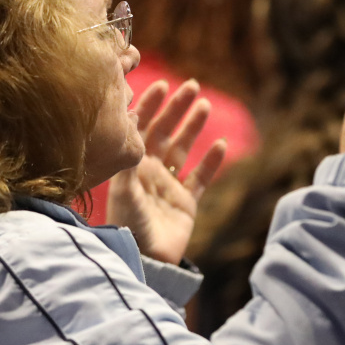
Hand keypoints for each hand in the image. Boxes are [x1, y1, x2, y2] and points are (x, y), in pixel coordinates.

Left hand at [108, 79, 226, 263]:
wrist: (144, 260)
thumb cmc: (128, 226)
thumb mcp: (123, 192)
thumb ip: (128, 163)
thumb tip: (130, 129)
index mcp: (131, 166)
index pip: (141, 128)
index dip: (150, 106)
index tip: (160, 85)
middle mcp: (149, 172)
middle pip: (165, 133)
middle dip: (176, 108)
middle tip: (191, 85)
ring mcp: (168, 186)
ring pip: (183, 149)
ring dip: (194, 127)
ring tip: (204, 105)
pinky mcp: (186, 203)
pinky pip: (201, 178)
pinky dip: (211, 163)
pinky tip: (221, 145)